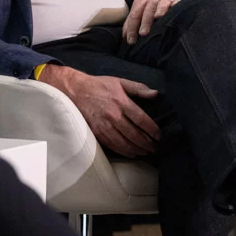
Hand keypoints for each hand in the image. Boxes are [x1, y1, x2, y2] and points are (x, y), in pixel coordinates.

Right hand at [39, 65, 160, 157]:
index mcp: (121, 102)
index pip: (141, 120)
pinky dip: (124, 152)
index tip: (159, 136)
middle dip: (147, 143)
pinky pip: (113, 145)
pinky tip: (131, 153)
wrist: (76, 90)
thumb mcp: (120, 82)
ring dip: (137, 150)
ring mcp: (104, 125)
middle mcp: (113, 116)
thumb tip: (156, 94)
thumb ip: (138, 88)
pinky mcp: (96, 132)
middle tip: (155, 148)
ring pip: (124, 143)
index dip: (153, 130)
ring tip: (146, 152)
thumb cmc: (99, 85)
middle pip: (134, 135)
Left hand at [122, 0, 179, 43]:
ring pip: (161, 5)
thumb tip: (125, 37)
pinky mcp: (176, 2)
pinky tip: (172, 13)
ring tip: (157, 18)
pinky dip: (175, 7)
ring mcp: (165, 0)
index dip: (131, 28)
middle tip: (142, 34)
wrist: (167, 5)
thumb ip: (131, 25)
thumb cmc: (150, 14)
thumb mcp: (139, 16)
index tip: (130, 40)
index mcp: (141, 0)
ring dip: (159, 11)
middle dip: (144, 22)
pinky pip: (176, 4)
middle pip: (147, 10)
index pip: (134, 15)